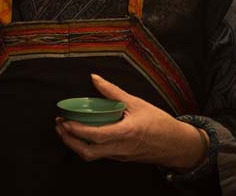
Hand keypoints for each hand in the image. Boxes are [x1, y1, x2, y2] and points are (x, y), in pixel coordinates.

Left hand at [55, 74, 207, 170]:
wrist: (176, 145)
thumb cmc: (159, 123)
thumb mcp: (137, 103)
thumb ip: (113, 92)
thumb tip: (94, 78)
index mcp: (125, 133)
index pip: (96, 136)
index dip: (78, 131)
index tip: (65, 121)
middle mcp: (120, 148)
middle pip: (88, 152)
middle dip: (69, 141)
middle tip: (59, 125)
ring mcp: (120, 155)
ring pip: (92, 156)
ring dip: (76, 144)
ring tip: (66, 129)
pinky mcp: (121, 157)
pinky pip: (100, 154)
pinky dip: (87, 145)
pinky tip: (82, 134)